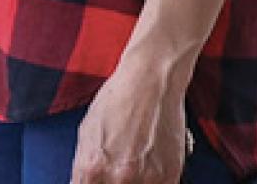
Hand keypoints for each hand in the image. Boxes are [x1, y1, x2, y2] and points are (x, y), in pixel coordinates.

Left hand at [70, 57, 186, 183]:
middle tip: (115, 170)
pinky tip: (149, 166)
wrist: (150, 82)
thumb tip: (86, 183)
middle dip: (111, 182)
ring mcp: (147, 179)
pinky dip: (153, 180)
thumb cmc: (116, 102)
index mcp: (91, 168)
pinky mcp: (171, 175)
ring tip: (134, 164)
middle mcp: (119, 177)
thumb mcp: (86, 135)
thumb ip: (85, 166)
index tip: (96, 181)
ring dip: (136, 182)